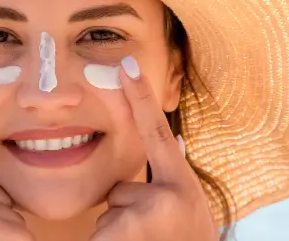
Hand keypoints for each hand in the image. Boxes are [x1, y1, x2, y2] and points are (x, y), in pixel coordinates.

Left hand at [91, 56, 218, 240]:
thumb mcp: (189, 211)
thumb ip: (171, 180)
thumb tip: (173, 140)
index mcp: (184, 190)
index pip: (158, 135)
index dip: (142, 98)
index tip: (126, 64)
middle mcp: (168, 200)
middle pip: (121, 190)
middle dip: (126, 212)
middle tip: (152, 237)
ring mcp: (143, 219)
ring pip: (110, 212)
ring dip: (119, 230)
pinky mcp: (120, 235)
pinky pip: (99, 230)